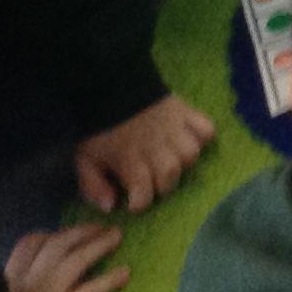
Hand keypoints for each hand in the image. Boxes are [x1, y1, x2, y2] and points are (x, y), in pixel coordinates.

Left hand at [73, 95, 213, 213]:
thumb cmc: (98, 127)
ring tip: (171, 161)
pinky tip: (189, 140)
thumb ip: (93, 185)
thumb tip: (110, 207)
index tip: (134, 201)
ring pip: (191, 154)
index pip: (144, 193)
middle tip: (152, 182)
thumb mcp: (84, 159)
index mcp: (130, 160)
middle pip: (171, 175)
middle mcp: (156, 147)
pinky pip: (206, 128)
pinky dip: (202, 137)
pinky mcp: (186, 112)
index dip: (139, 203)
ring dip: (182, 162)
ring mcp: (174, 128)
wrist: (112, 84)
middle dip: (163, 186)